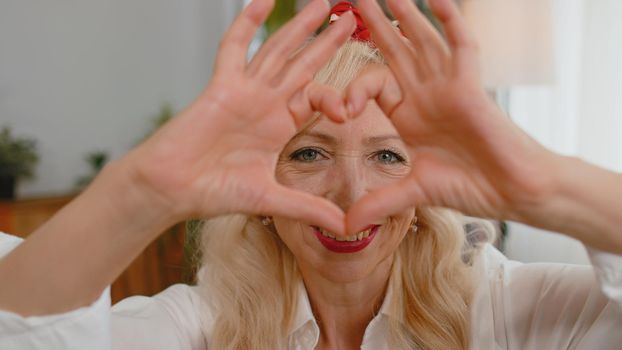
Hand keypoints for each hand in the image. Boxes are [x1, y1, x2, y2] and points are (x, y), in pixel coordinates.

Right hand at [122, 0, 355, 234]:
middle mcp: (265, 104)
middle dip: (327, 41)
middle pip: (303, 65)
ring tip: (323, 3)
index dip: (337, 97)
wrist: (173, 189)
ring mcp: (244, 92)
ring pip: (277, 50)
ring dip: (300, 26)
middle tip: (351, 17)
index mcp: (279, 126)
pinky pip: (236, 47)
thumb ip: (309, 207)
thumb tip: (345, 228)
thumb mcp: (271, 199)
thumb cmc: (213, 192)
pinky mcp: (222, 86)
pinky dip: (249, 22)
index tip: (351, 110)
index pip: (315, 98)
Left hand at [344, 0, 558, 231]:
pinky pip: (462, 46)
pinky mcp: (472, 86)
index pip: (373, 83)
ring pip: (423, 41)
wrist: (512, 192)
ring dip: (405, 14)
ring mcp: (448, 87)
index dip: (352, 88)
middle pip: (394, 50)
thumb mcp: (414, 192)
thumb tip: (345, 227)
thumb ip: (379, 203)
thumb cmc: (470, 187)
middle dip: (374, 24)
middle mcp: (424, 94)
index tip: (340, 110)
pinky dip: (453, 22)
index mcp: (407, 114)